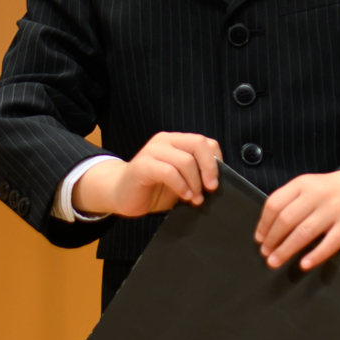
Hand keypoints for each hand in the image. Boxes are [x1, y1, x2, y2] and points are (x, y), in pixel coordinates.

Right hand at [74, 131, 220, 217]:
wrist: (121, 194)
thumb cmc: (153, 188)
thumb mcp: (182, 180)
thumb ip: (197, 175)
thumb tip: (218, 182)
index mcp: (176, 141)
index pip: (205, 142)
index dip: (216, 161)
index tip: (217, 181)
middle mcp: (165, 141)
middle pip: (198, 144)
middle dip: (210, 168)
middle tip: (211, 188)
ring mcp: (152, 151)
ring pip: (185, 160)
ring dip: (195, 183)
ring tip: (195, 199)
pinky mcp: (142, 165)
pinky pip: (168, 172)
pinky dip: (181, 186)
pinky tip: (184, 197)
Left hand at [256, 169, 339, 271]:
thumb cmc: (330, 192)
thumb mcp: (308, 187)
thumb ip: (289, 202)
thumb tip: (267, 230)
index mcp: (303, 184)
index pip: (275, 204)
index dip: (264, 224)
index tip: (260, 238)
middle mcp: (317, 195)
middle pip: (286, 220)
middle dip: (272, 240)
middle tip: (266, 253)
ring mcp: (334, 209)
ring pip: (304, 232)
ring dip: (286, 250)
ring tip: (276, 261)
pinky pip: (330, 243)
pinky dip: (315, 255)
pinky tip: (304, 264)